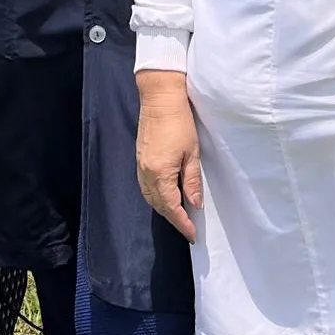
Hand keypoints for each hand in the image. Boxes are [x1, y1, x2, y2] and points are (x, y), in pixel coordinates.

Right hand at [134, 69, 201, 235]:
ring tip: (179, 215)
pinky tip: (166, 196)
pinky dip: (156, 197)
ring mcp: (140, 167)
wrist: (160, 99)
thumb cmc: (180, 123)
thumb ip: (191, 182)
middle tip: (188, 228)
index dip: (182, 223)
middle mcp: (146, 174)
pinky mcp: (139, 160)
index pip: (171, 208)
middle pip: (158, 205)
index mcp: (160, 174)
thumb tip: (195, 205)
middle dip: (173, 219)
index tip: (192, 235)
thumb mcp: (192, 153)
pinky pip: (145, 187)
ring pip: (150, 197)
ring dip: (164, 209)